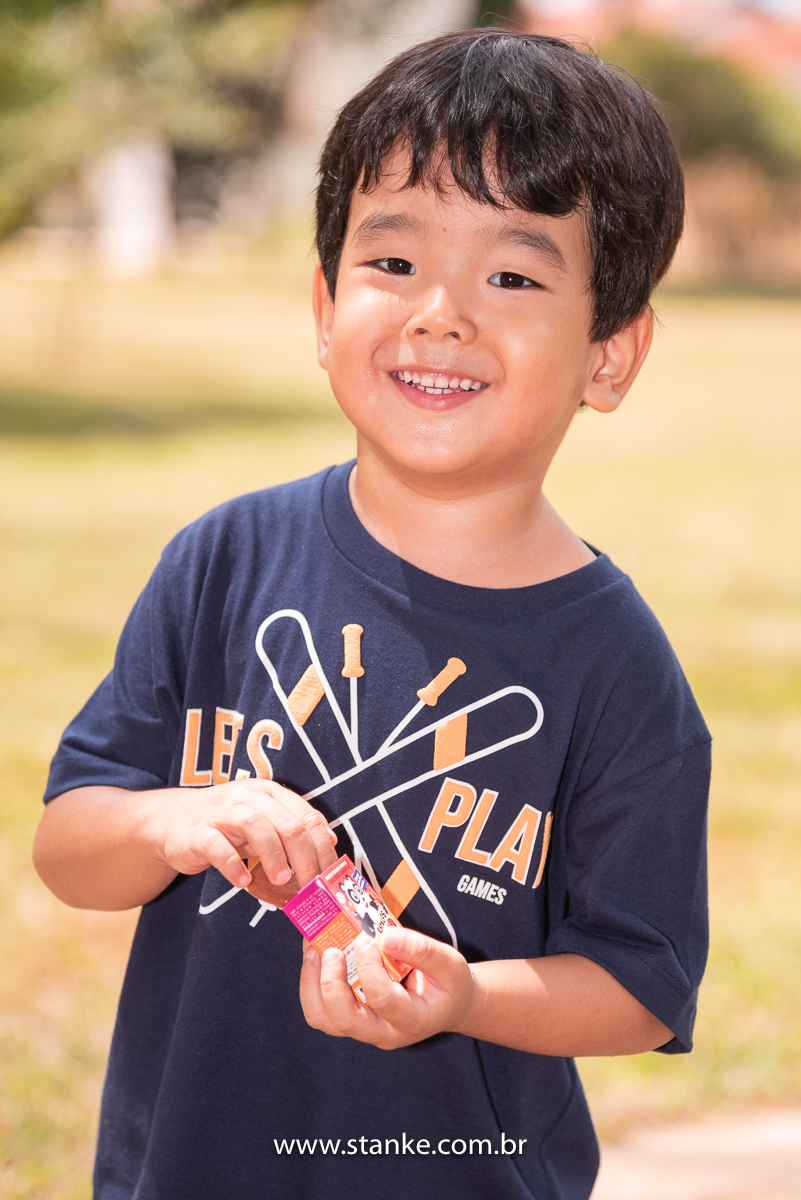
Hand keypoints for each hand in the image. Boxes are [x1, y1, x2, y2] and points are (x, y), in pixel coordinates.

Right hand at [146, 778, 337, 891]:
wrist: (171, 821)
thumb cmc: (224, 826)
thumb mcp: (263, 821)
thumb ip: (293, 828)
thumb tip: (331, 841)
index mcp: (270, 793)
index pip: (308, 817)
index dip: (323, 848)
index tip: (329, 876)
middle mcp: (248, 796)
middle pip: (288, 824)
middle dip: (305, 859)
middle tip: (311, 886)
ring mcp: (221, 812)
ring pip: (256, 826)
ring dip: (275, 857)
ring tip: (282, 882)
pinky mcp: (197, 832)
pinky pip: (218, 847)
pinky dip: (234, 866)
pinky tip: (244, 881)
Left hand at [299, 926, 477, 1048]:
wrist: (450, 1006)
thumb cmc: (450, 985)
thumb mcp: (449, 963)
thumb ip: (421, 950)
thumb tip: (384, 935)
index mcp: (412, 1020)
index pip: (383, 1000)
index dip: (369, 968)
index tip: (367, 939)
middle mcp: (384, 1032)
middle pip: (345, 1020)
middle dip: (330, 982)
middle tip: (332, 949)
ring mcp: (365, 1030)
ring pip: (325, 1020)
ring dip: (312, 985)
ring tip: (314, 950)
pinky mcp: (353, 1020)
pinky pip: (322, 1011)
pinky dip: (312, 984)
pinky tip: (317, 956)